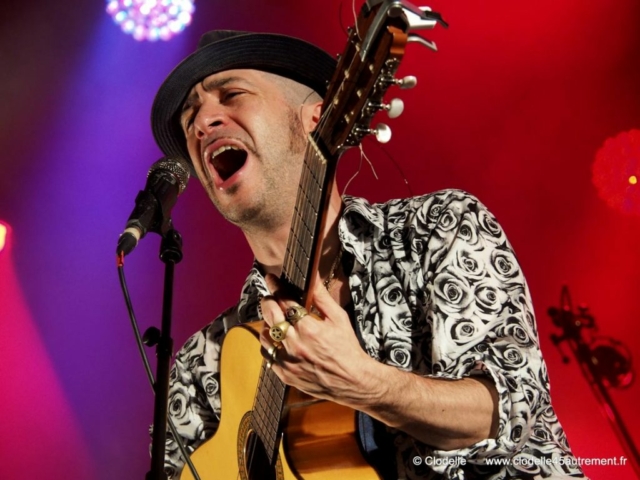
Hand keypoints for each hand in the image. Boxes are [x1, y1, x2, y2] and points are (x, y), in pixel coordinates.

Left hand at [259, 274, 380, 407]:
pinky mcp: (285, 374)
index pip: (285, 301)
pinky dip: (271, 345)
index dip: (276, 287)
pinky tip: (278, 340)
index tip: (271, 279)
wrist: (352, 381)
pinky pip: (268, 355)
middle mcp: (295, 344)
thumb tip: (313, 275)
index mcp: (309, 328)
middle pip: (270, 315)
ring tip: (275, 320)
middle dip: (268, 301)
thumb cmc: (347, 348)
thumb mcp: (338, 318)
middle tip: (270, 297)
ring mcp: (288, 361)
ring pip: (265, 335)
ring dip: (268, 324)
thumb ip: (321, 296)